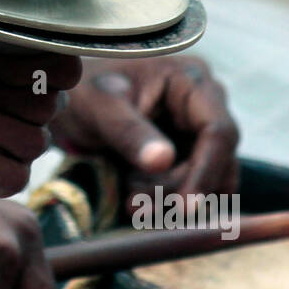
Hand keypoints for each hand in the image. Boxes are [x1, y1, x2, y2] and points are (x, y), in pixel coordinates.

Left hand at [53, 57, 238, 213]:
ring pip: (204, 179)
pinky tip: (133, 196)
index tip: (186, 208)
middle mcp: (203, 105)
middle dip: (177, 189)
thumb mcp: (100, 107)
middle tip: (135, 205)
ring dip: (168, 197)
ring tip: (129, 199)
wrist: (70, 103)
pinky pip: (189, 186)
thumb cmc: (84, 92)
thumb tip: (163, 160)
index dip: (207, 171)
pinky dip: (163, 197)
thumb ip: (129, 132)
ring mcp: (197, 131)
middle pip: (215, 161)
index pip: (218, 132)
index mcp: (191, 81)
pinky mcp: (187, 154)